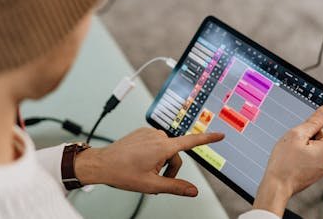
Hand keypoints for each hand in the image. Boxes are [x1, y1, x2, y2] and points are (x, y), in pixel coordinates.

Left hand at [74, 128, 223, 195]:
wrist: (102, 163)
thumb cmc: (122, 173)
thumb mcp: (151, 185)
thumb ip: (175, 187)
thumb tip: (193, 191)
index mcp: (163, 147)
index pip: (191, 142)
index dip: (208, 139)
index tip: (220, 135)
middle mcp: (158, 136)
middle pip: (176, 154)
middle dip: (170, 168)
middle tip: (156, 180)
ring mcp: (149, 133)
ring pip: (166, 149)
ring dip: (161, 161)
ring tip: (145, 171)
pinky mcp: (142, 132)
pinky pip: (155, 144)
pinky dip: (153, 154)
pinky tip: (140, 162)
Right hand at [253, 104, 322, 215]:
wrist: (277, 186)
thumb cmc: (285, 164)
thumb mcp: (297, 134)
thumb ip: (314, 121)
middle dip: (316, 127)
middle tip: (299, 129)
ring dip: (311, 137)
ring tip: (294, 144)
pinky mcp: (321, 169)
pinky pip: (319, 151)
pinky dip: (310, 146)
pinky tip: (296, 150)